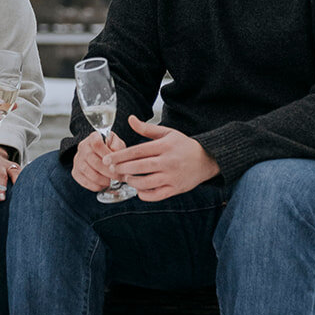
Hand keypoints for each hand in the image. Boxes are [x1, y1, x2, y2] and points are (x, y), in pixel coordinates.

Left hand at [0, 145, 21, 205]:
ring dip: (16, 182)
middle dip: (1, 188)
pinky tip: (26, 188)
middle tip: (1, 199)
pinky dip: (24, 179)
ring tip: (19, 193)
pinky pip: (21, 172)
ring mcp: (8, 165)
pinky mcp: (16, 167)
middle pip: (1, 176)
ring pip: (14, 172)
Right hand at [71, 129, 126, 191]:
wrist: (101, 156)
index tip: (114, 162)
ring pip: (88, 172)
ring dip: (102, 180)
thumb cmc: (110, 149)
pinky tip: (103, 185)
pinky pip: (84, 181)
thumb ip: (118, 146)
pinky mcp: (75, 172)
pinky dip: (95, 186)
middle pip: (94, 160)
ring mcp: (78, 160)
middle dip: (108, 171)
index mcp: (93, 138)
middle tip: (118, 177)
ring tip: (111, 181)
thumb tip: (115, 154)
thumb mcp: (117, 143)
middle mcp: (83, 148)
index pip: (97, 143)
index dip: (106, 154)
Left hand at [103, 116, 218, 201]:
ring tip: (126, 177)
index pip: (137, 151)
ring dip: (132, 181)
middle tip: (111, 169)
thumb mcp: (167, 133)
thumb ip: (146, 128)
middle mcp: (168, 162)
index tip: (108, 159)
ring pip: (146, 183)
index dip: (120, 156)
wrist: (207, 159)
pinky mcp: (176, 189)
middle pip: (139, 167)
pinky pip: (156, 195)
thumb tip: (130, 119)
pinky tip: (139, 189)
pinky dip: (145, 194)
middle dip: (122, 169)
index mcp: (164, 146)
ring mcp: (172, 177)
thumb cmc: (183, 145)